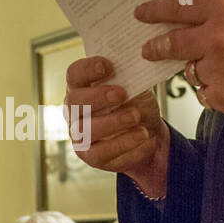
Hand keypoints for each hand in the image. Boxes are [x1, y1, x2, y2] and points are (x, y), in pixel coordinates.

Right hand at [65, 55, 169, 185]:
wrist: (149, 134)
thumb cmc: (136, 105)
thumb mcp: (137, 88)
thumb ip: (129, 80)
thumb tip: (131, 74)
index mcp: (82, 87)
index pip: (75, 74)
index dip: (87, 69)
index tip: (107, 66)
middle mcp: (74, 111)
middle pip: (74, 102)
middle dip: (98, 97)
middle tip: (121, 94)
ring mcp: (79, 135)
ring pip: (86, 130)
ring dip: (113, 122)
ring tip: (136, 117)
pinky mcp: (91, 156)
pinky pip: (103, 153)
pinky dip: (125, 144)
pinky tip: (143, 137)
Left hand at [136, 0, 223, 118]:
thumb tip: (199, 19)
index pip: (178, 6)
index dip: (156, 9)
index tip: (142, 13)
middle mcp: (214, 38)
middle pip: (171, 42)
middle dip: (156, 46)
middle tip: (148, 48)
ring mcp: (215, 69)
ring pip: (191, 71)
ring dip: (201, 70)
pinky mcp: (221, 96)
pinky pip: (205, 94)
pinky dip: (214, 91)